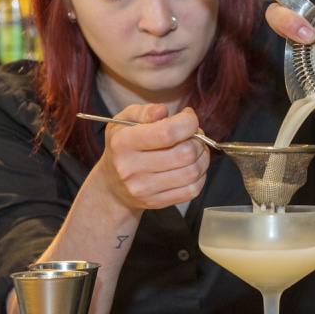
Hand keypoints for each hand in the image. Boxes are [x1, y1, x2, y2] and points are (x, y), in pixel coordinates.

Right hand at [94, 104, 209, 210]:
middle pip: (185, 153)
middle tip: (193, 135)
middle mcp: (131, 168)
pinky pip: (192, 190)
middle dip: (197, 140)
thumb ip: (144, 112)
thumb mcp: (124, 121)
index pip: (167, 133)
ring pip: (192, 172)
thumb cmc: (122, 146)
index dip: (188, 122)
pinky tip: (192, 166)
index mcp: (123, 143)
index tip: (188, 117)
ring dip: (202, 157)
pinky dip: (200, 176)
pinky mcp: (156, 202)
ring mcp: (144, 188)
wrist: (111, 184)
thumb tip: (162, 111)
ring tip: (195, 149)